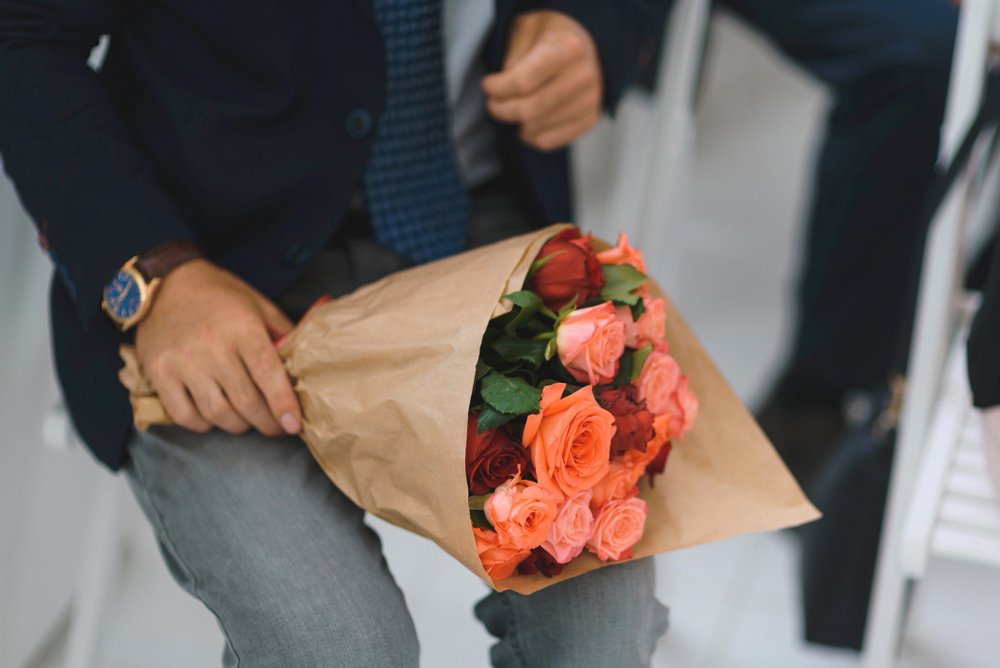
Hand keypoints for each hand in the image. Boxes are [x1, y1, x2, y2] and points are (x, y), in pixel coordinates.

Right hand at [135, 259, 301, 436]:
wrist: (166, 282)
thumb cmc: (219, 295)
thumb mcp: (258, 304)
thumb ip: (282, 334)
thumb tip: (303, 367)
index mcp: (242, 327)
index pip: (267, 374)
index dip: (283, 404)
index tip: (293, 425)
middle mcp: (212, 346)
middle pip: (246, 401)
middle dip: (267, 422)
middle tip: (276, 427)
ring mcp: (182, 362)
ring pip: (217, 413)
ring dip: (238, 425)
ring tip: (248, 421)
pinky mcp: (158, 373)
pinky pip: (184, 415)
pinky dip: (204, 424)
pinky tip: (214, 416)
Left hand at [482, 11, 602, 151]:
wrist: (586, 48)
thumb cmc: (550, 37)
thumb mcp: (527, 29)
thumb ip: (513, 54)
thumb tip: (503, 87)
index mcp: (567, 49)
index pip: (523, 82)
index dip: (498, 88)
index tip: (487, 85)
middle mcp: (582, 77)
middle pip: (529, 109)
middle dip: (501, 109)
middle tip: (493, 103)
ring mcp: (589, 101)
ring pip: (535, 128)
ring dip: (516, 122)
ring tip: (513, 107)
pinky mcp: (589, 120)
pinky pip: (547, 141)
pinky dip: (530, 136)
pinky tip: (529, 122)